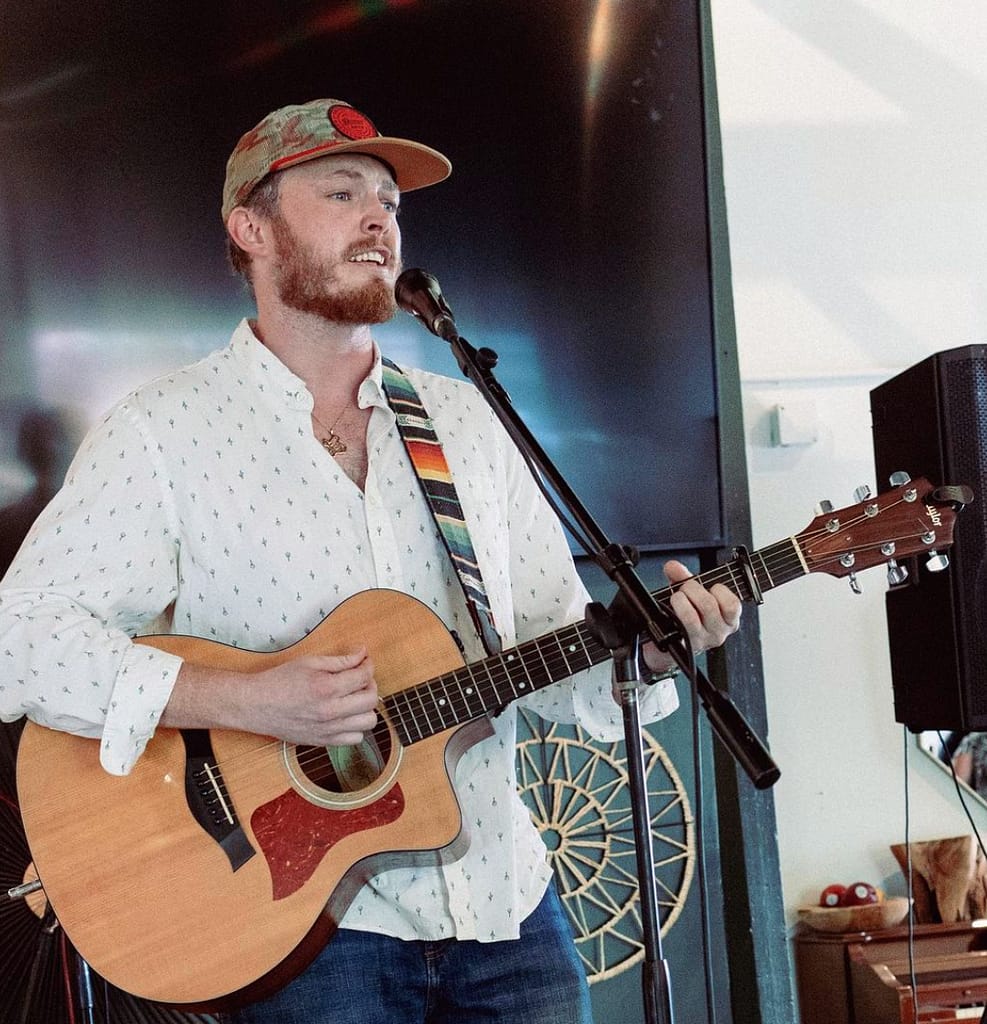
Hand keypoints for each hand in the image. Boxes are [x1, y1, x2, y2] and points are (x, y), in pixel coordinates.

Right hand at [165, 647, 379, 745]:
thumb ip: (340, 660)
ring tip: (354, 697)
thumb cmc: (280, 681)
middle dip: (370, 684)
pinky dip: (356, 726)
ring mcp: (328, 729)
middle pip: (371, 700)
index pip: (364, 676)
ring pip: (369, 722)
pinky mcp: (323, 741)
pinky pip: (355, 738)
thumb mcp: (310, 662)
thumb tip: (363, 654)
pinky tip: (346, 715)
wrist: (256, 705)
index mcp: (327, 688)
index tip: (364, 661)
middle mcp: (331, 711)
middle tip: (359, 678)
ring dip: (366, 707)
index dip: (368, 665)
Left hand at [640, 560, 741, 674]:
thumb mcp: (691, 593)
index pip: (733, 605)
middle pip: (708, 605)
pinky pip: (677, 627)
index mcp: (728, 620)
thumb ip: (682, 577)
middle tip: (685, 588)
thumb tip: (672, 566)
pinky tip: (669, 610)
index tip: (711, 587)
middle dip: (692, 588)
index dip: (719, 590)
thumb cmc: (688, 614)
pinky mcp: (683, 646)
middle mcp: (718, 633)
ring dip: (679, 600)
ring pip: (690, 617)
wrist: (671, 642)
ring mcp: (701, 641)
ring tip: (676, 598)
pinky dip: (672, 612)